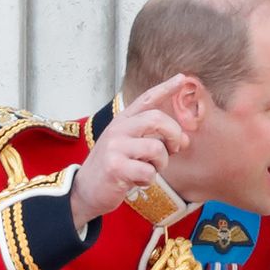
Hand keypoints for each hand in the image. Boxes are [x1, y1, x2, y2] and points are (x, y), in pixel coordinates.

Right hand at [69, 75, 190, 228]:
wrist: (85, 191)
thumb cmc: (113, 169)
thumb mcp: (131, 148)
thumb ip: (156, 140)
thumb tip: (184, 140)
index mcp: (122, 122)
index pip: (146, 99)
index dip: (165, 88)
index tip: (182, 78)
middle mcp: (118, 130)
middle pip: (157, 120)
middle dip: (174, 135)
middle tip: (174, 149)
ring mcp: (115, 147)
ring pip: (157, 149)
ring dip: (161, 165)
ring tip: (149, 170)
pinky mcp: (115, 167)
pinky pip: (149, 172)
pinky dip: (148, 181)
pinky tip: (136, 182)